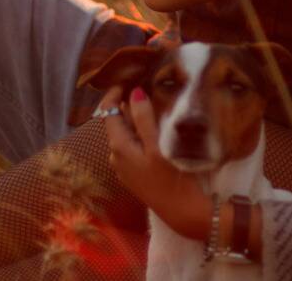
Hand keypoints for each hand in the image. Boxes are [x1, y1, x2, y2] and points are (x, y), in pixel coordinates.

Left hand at [99, 87, 212, 239]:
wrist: (182, 212)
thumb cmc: (171, 177)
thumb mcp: (158, 145)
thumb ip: (144, 118)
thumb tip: (134, 92)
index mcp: (119, 146)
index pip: (108, 112)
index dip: (115, 94)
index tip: (129, 79)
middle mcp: (116, 157)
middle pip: (116, 123)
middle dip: (128, 105)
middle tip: (146, 88)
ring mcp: (125, 167)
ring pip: (125, 135)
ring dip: (135, 120)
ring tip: (154, 106)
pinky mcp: (135, 175)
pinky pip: (132, 147)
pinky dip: (139, 134)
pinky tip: (156, 132)